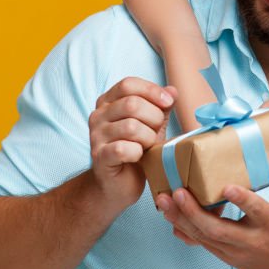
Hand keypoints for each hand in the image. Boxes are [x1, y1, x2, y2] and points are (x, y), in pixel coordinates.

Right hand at [88, 77, 175, 210]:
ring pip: (130, 127)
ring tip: (148, 146)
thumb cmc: (136, 151)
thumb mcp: (152, 125)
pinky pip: (123, 149)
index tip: (168, 103)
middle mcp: (98, 116)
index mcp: (108, 102)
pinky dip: (138, 152)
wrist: (118, 184)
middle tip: (158, 132)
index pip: (128, 84)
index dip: (152, 91)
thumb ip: (161, 107)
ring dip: (148, 138)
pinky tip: (139, 157)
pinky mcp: (99, 157)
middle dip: (154, 118)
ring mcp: (96, 136)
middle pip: (132, 104)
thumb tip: (173, 90)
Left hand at [156, 162, 268, 268]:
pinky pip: (203, 244)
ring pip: (204, 238)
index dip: (242, 201)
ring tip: (163, 200)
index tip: (227, 187)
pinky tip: (171, 215)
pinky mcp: (229, 258)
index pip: (257, 212)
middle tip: (177, 191)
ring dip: (182, 218)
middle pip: (219, 230)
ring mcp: (238, 252)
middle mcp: (253, 240)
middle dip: (194, 211)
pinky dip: (186, 229)